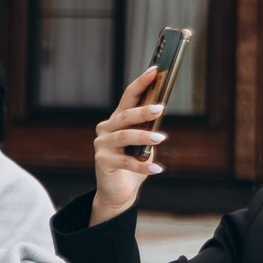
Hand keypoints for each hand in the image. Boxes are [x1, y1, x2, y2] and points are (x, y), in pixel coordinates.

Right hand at [90, 67, 167, 227]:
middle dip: (142, 110)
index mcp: (116, 121)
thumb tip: (160, 109)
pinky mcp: (102, 162)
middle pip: (125, 116)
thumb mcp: (144, 143)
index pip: (128, 97)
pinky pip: (125, 161)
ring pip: (124, 136)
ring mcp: (102, 146)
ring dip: (144, 136)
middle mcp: (106, 130)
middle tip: (160, 108)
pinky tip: (156, 168)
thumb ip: (148, 127)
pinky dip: (142, 165)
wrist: (118, 191)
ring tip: (161, 138)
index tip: (154, 70)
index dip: (141, 83)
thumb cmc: (133, 163)